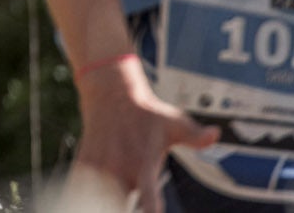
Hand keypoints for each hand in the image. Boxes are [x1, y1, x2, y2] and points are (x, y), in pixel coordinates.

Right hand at [70, 56, 217, 212]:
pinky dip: (81, 196)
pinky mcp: (85, 163)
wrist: (111, 93)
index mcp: (143, 164)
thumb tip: (215, 135)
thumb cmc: (147, 113)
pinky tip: (87, 200)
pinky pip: (77, 188)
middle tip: (123, 206)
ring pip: (94, 198)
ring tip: (105, 204)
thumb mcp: (175, 122)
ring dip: (101, 203)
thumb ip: (195, 136)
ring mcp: (99, 167)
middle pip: (117, 205)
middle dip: (119, 207)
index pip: (149, 197)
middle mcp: (120, 169)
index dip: (149, 211)